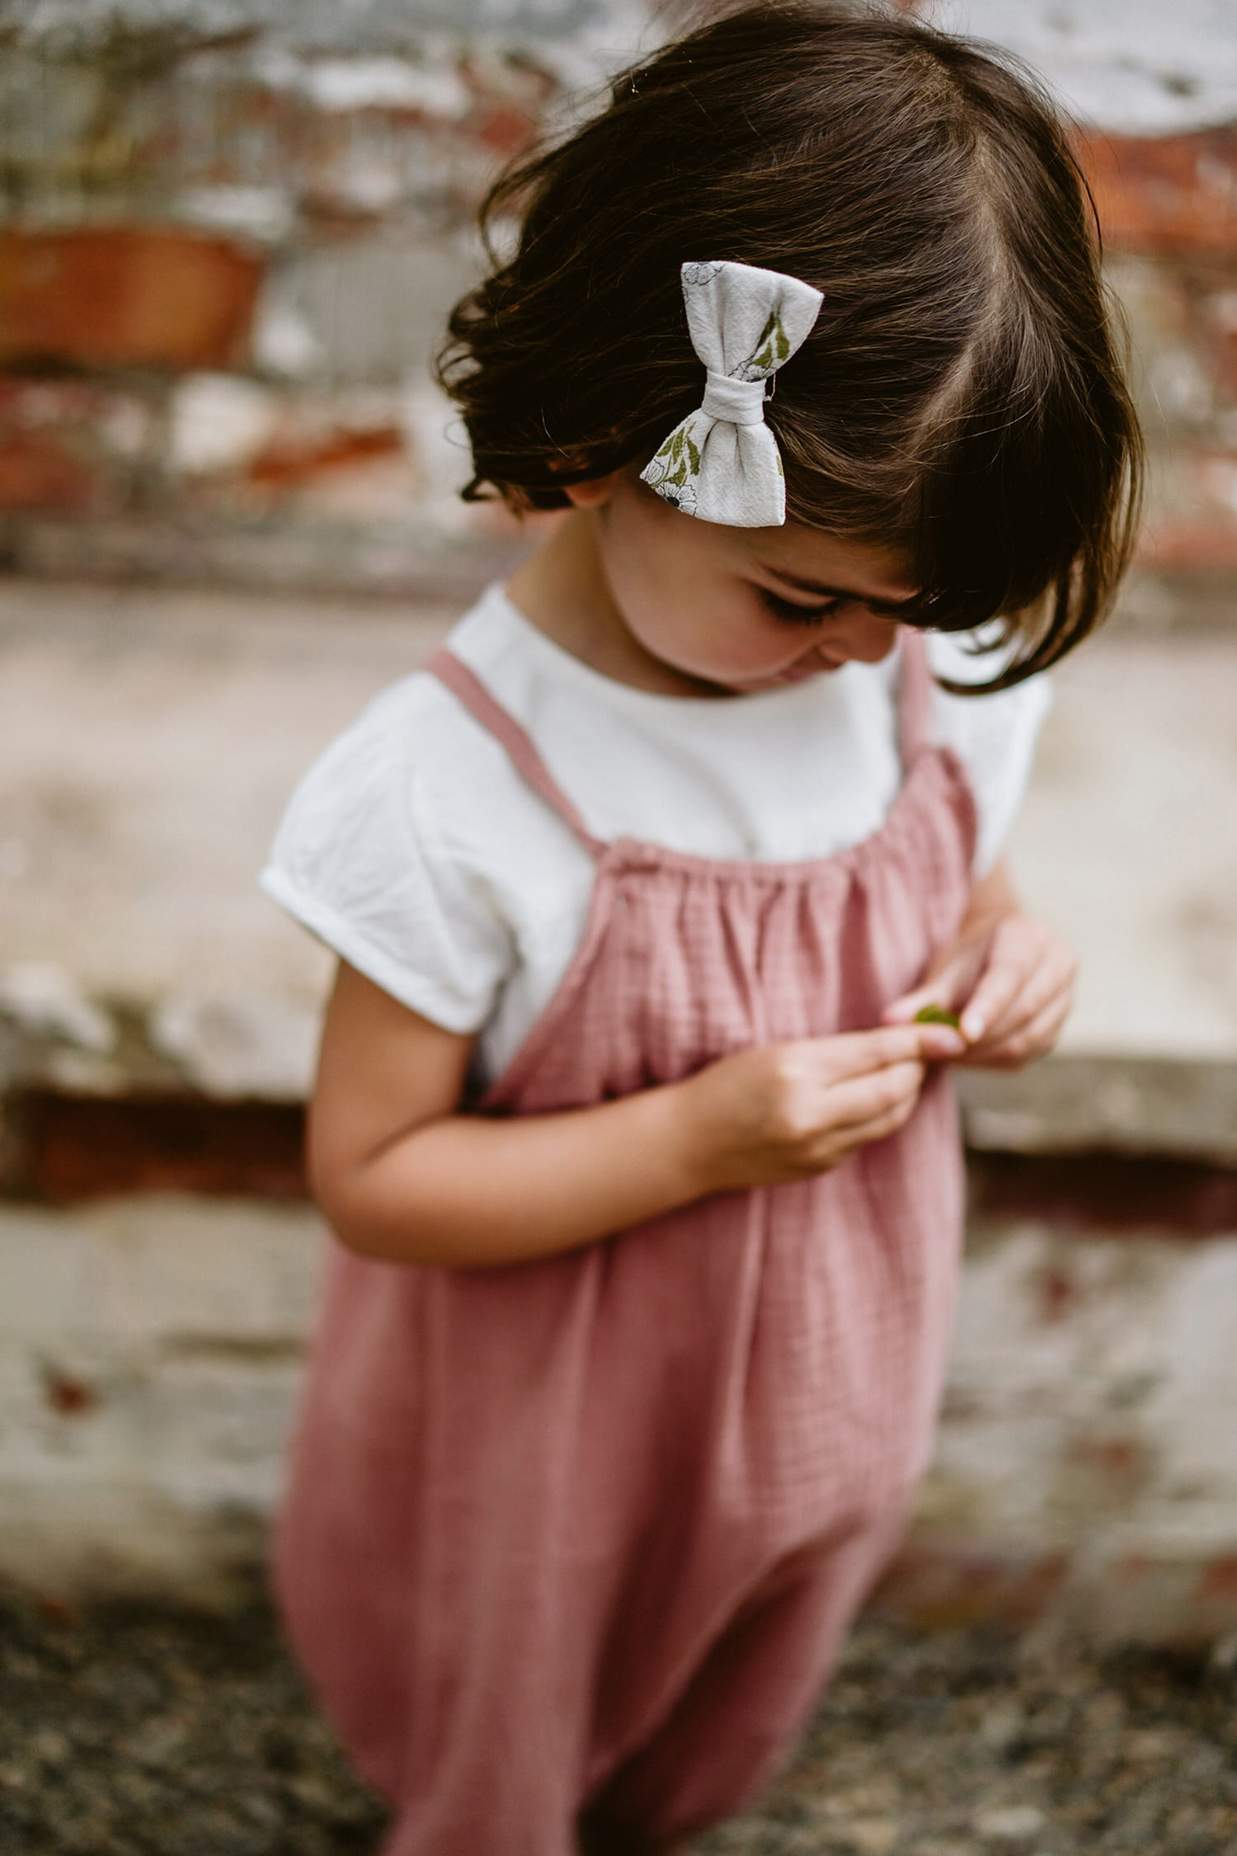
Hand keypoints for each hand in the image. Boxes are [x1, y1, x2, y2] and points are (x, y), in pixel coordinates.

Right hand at [675, 1020, 967, 1194]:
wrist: (690, 1142)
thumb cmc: (728, 1083)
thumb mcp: (777, 1051)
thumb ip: (837, 1051)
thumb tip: (900, 1043)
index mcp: (796, 1072)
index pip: (876, 1053)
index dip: (920, 1041)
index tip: (952, 1032)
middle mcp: (809, 1114)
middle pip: (892, 1089)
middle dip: (917, 1068)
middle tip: (930, 1048)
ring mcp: (816, 1148)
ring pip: (888, 1118)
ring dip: (906, 1093)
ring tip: (910, 1070)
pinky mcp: (819, 1168)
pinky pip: (866, 1138)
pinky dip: (882, 1115)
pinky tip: (879, 1099)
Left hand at [879, 910, 1076, 1069]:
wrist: (1001, 947)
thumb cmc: (970, 955)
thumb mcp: (947, 967)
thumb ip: (923, 997)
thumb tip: (890, 1022)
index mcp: (1030, 936)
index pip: (1011, 975)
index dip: (988, 1007)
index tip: (964, 1033)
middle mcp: (1059, 964)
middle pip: (1023, 1011)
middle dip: (981, 1037)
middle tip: (940, 1050)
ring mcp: (1066, 996)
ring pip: (1029, 1037)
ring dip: (986, 1054)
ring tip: (949, 1054)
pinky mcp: (1060, 1025)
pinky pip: (1030, 1053)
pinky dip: (997, 1060)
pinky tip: (970, 1057)